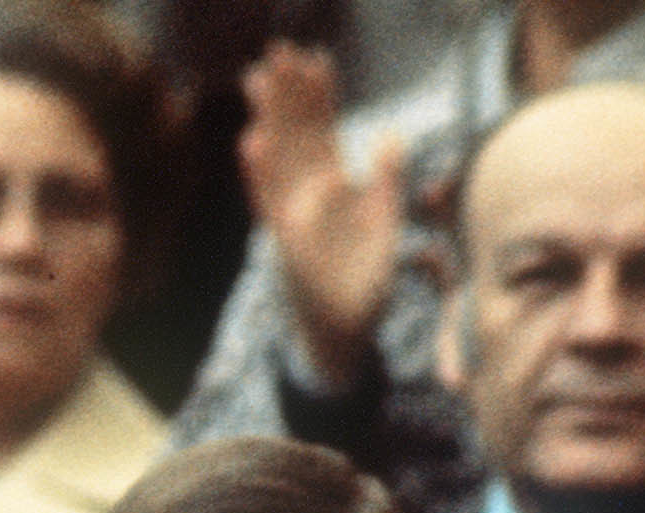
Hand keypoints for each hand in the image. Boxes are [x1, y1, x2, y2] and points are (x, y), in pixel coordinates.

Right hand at [239, 41, 404, 395]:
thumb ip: (387, 179)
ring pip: (278, 157)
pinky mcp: (285, 241)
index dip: (320, 95)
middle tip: (276, 50)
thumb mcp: (385, 223)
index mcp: (332, 186)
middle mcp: (307, 195)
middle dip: (286, 93)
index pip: (324, 130)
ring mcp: (292, 216)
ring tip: (256, 81)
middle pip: (295, 134)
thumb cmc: (362, 280)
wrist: (344, 331)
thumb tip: (392, 134)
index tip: (315, 57)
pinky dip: (260, 173)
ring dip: (268, 119)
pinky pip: (269, 200)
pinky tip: (252, 143)